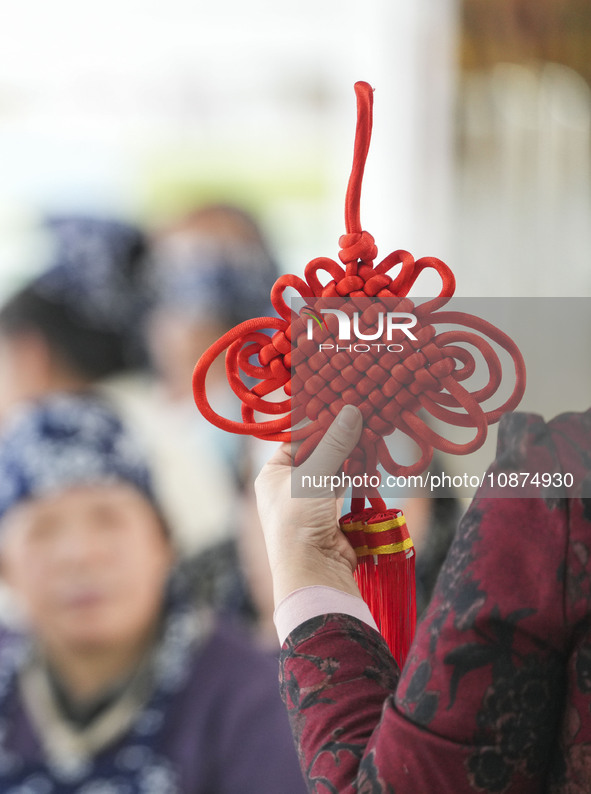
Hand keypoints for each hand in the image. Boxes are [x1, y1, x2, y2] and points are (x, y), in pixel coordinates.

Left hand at [255, 405, 363, 604]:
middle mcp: (289, 486)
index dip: (318, 424)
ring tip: (370, 434)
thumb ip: (334, 443)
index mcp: (273, 474)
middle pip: (317, 453)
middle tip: (362, 418)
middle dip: (339, 439)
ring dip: (351, 456)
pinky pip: (345, 487)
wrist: (313, 570)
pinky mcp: (332, 514)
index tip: (342, 407)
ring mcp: (311, 501)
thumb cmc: (298, 519)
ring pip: (333, 470)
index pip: (295, 440)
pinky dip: (356, 475)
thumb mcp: (313, 476)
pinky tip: (369, 460)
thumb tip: (352, 410)